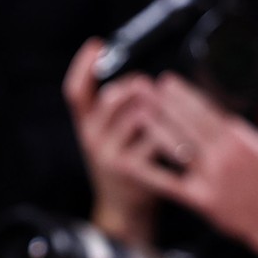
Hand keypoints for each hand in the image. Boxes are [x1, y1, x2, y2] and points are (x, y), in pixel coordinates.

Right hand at [62, 38, 159, 243]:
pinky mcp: (130, 168)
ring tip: (174, 114)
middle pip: (114, 96)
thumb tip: (144, 81)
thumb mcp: (109, 137)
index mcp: (85, 125)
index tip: (97, 45)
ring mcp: (108, 154)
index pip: (75, 91)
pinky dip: (172, 135)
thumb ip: (117, 111)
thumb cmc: (124, 166)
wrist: (124, 212)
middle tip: (153, 88)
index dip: (83, 65)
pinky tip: (182, 138)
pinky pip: (155, 139)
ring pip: (139, 114)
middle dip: (139, 87)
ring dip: (161, 110)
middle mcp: (91, 137)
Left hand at [128, 74, 257, 257]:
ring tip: (136, 112)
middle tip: (141, 87)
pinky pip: (169, 183)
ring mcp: (211, 177)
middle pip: (187, 124)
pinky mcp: (202, 199)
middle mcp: (223, 156)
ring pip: (177, 147)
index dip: (183, 94)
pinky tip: (129, 163)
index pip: (206, 110)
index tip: (166, 81)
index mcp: (240, 140)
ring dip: (154, 129)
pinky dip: (147, 173)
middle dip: (163, 103)